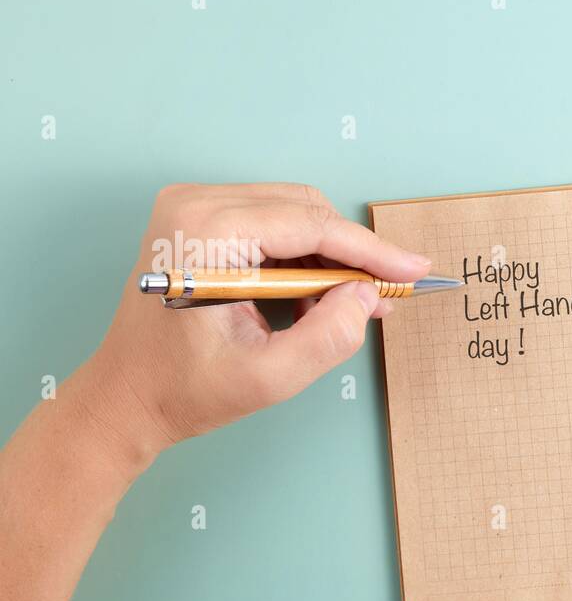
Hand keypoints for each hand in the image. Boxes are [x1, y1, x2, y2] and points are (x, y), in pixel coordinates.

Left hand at [76, 183, 431, 470]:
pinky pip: (274, 223)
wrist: (127, 396)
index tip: (414, 271)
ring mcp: (194, 207)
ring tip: (347, 308)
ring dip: (330, 258)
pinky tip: (314, 300)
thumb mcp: (269, 378)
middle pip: (306, 209)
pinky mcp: (199, 220)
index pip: (310, 225)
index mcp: (205, 233)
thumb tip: (367, 296)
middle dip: (353, 253)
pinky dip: (305, 258)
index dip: (371, 250)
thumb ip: (328, 336)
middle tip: (387, 297)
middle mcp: (195, 204)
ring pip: (296, 213)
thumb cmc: (185, 390)